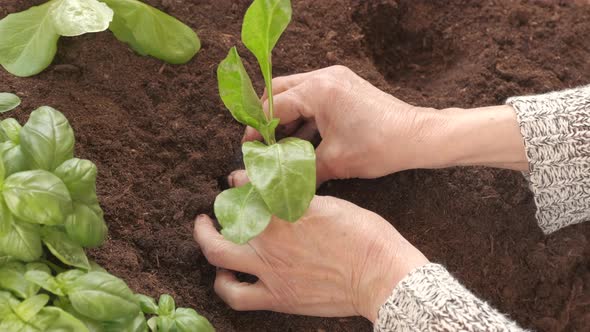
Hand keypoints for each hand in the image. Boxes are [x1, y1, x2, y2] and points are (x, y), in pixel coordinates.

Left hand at [193, 171, 427, 321]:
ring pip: (219, 256)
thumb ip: (300, 200)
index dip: (237, 182)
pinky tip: (226, 280)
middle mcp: (270, 238)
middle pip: (224, 221)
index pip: (248, 188)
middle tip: (207, 215)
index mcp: (285, 211)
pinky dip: (225, 286)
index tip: (237, 181)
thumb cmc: (365, 236)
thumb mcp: (332, 204)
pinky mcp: (277, 297)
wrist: (380, 276)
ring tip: (211, 243)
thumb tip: (284, 196)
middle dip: (210, 216)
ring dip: (209, 245)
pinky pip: (237, 296)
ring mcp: (269, 270)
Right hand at [244, 65, 528, 181]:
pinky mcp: (346, 88)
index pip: (274, 105)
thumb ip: (300, 170)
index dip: (258, 128)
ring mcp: (336, 80)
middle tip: (261, 142)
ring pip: (297, 94)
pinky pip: (314, 98)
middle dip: (267, 117)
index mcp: (318, 90)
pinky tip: (301, 140)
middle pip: (280, 91)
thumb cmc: (379, 147)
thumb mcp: (334, 162)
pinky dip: (304, 117)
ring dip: (286, 117)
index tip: (250, 147)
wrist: (418, 138)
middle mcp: (325, 77)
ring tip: (279, 145)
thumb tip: (276, 184)